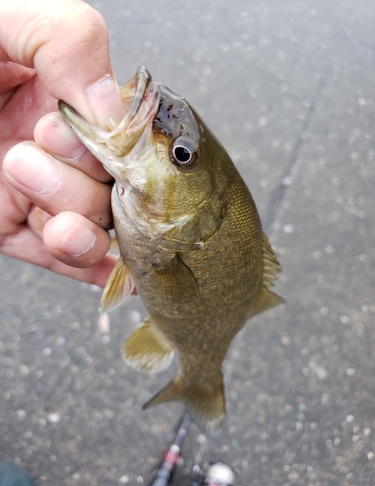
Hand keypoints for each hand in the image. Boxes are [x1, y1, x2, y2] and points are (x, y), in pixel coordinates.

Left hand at [0, 0, 125, 286]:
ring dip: (75, 224)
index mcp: (65, 100)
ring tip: (20, 179)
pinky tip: (108, 273)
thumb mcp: (1, 19)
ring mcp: (36, 193)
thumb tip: (114, 110)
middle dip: (77, 178)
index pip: (125, 136)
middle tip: (30, 147)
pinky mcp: (7, 226)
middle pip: (112, 190)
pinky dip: (87, 268)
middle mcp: (59, 152)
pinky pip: (60, 259)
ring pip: (93, 229)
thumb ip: (69, 41)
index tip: (59, 126)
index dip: (107, 143)